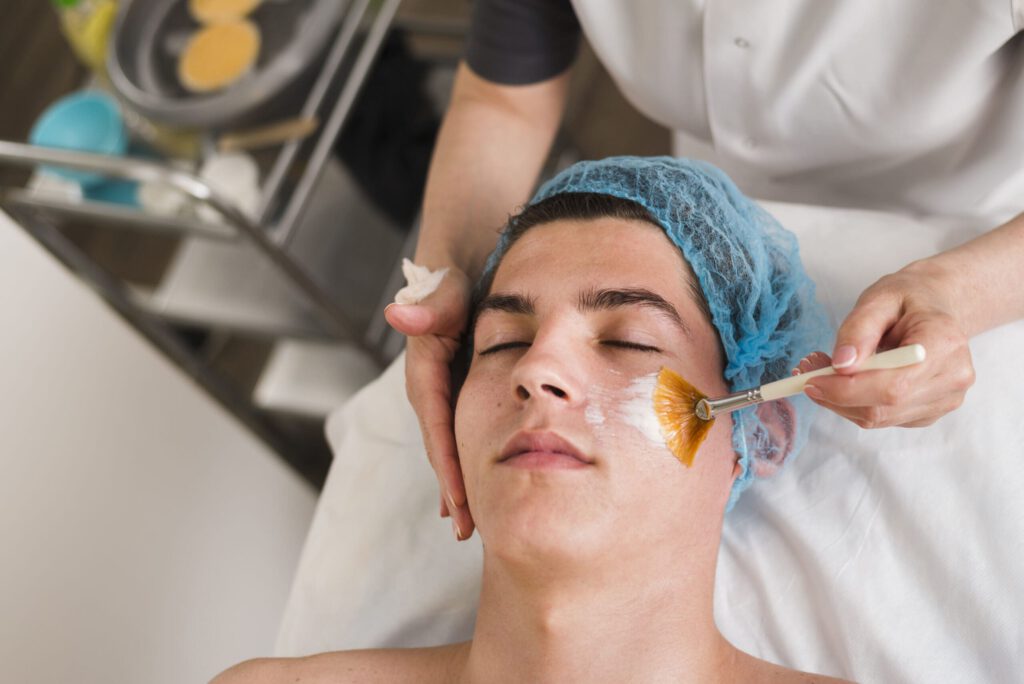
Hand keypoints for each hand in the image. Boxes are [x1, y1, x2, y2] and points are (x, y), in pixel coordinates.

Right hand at [385, 266, 475, 540]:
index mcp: (425, 371)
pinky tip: (477, 490)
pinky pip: (462, 434)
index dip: (448, 466)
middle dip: (453, 489)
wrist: (464, 264)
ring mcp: (445, 393)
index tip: (462, 502)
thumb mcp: (446, 287)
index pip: (438, 427)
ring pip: (451, 446)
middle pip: (442, 447)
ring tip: (470, 524)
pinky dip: (468, 462)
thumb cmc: (456, 276)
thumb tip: (396, 314)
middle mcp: (430, 389)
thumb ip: (431, 305)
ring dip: (459, 484)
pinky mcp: (459, 392)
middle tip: (469, 531)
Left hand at [803, 260, 974, 427]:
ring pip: (878, 418)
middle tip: (806, 371)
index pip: (894, 385)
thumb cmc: (908, 298)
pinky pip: (882, 418)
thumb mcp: (879, 299)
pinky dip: (854, 404)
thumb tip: (841, 365)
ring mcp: (945, 399)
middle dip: (835, 395)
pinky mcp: (930, 411)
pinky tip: (844, 380)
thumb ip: (859, 330)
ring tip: (821, 369)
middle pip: (883, 407)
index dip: (847, 390)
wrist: (937, 305)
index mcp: (944, 344)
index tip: (811, 380)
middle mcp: (952, 377)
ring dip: (839, 401)